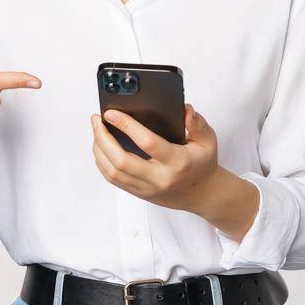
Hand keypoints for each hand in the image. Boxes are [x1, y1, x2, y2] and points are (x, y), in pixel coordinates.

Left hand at [89, 104, 259, 238]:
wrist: (203, 194)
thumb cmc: (203, 164)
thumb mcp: (208, 141)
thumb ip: (197, 124)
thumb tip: (185, 110)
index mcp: (177, 162)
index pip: (147, 143)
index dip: (126, 126)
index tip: (111, 113)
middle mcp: (159, 178)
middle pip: (121, 161)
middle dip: (103, 138)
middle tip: (97, 121)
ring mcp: (147, 188)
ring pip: (112, 172)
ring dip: (99, 150)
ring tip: (97, 131)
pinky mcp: (139, 193)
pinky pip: (113, 179)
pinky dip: (102, 162)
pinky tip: (101, 148)